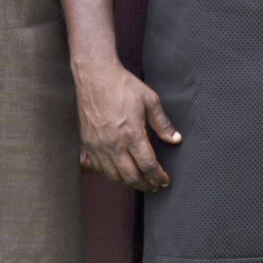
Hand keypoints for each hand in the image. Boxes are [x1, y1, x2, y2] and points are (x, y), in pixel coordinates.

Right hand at [74, 59, 180, 191]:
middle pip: (132, 177)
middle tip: (154, 186)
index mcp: (132, 134)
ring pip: (114, 176)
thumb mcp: (150, 100)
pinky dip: (110, 174)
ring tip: (139, 181)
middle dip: (146, 185)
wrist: (95, 76)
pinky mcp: (87, 143)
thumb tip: (175, 139)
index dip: (158, 177)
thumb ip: (162, 123)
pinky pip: (98, 168)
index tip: (164, 180)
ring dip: (128, 183)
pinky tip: (118, 172)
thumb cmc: (122, 85)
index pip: (148, 166)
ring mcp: (98, 146)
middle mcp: (114, 144)